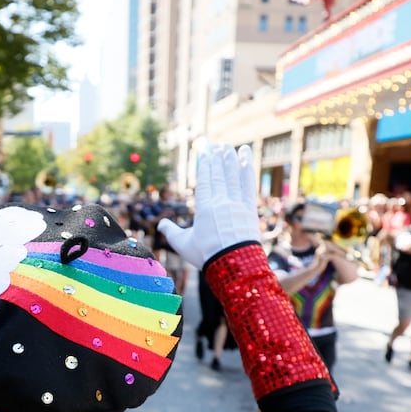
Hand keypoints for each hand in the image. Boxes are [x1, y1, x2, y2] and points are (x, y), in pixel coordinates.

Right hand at [156, 144, 258, 269]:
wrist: (234, 265)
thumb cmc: (207, 255)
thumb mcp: (183, 245)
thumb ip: (171, 232)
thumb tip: (161, 224)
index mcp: (204, 207)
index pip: (205, 180)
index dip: (206, 164)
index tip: (206, 152)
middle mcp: (221, 201)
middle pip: (220, 174)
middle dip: (219, 158)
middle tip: (218, 146)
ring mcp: (237, 204)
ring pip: (234, 176)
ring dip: (233, 160)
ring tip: (232, 148)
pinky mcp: (249, 209)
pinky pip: (248, 185)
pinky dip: (247, 171)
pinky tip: (246, 160)